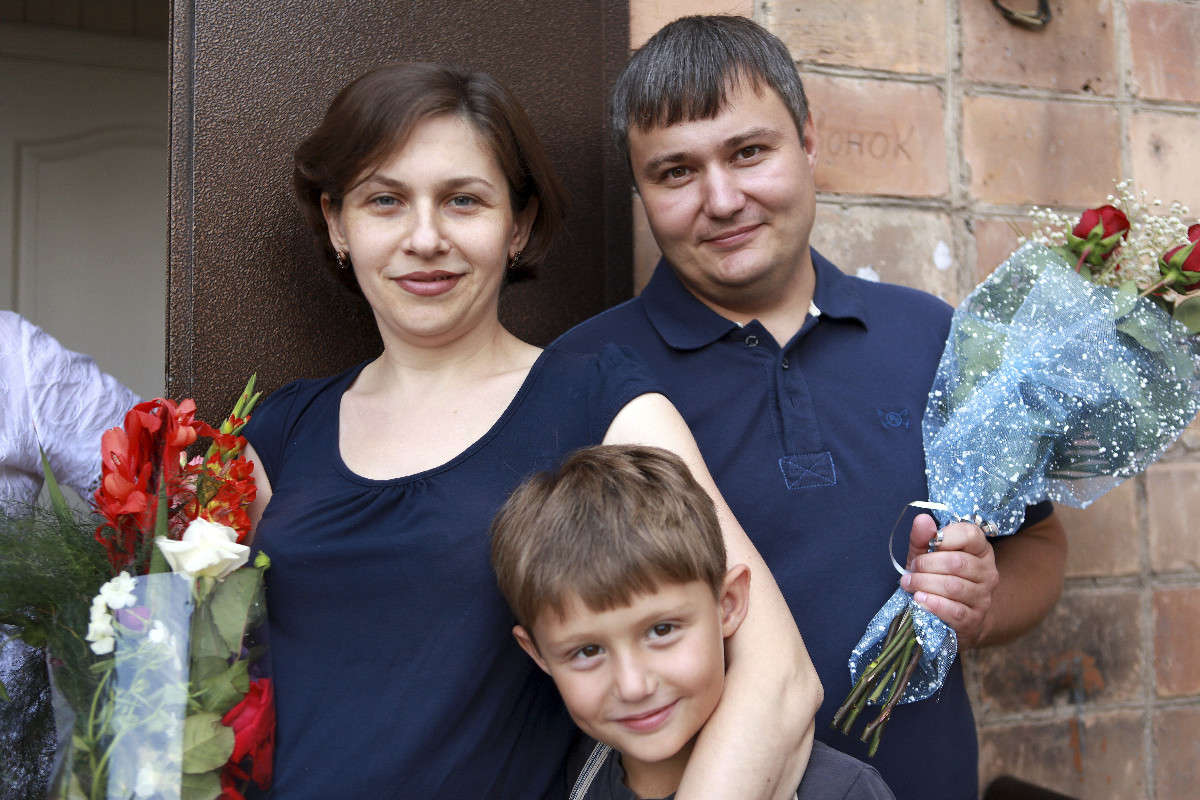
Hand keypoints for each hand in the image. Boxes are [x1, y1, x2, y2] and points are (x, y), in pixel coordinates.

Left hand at [899, 514, 997, 647]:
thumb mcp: (926, 554)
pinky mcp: (974, 619)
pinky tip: (920, 600)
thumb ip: (923, 537)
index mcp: (980, 549)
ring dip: (924, 584)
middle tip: (911, 569)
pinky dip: (933, 604)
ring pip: (953, 586)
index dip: (945, 538)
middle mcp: (987, 572)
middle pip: (956, 562)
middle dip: (927, 564)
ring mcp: (983, 597)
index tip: (928, 545)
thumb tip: (922, 520)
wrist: (951, 615)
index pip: (970, 534)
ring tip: (909, 584)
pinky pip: (954, 611)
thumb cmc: (937, 577)